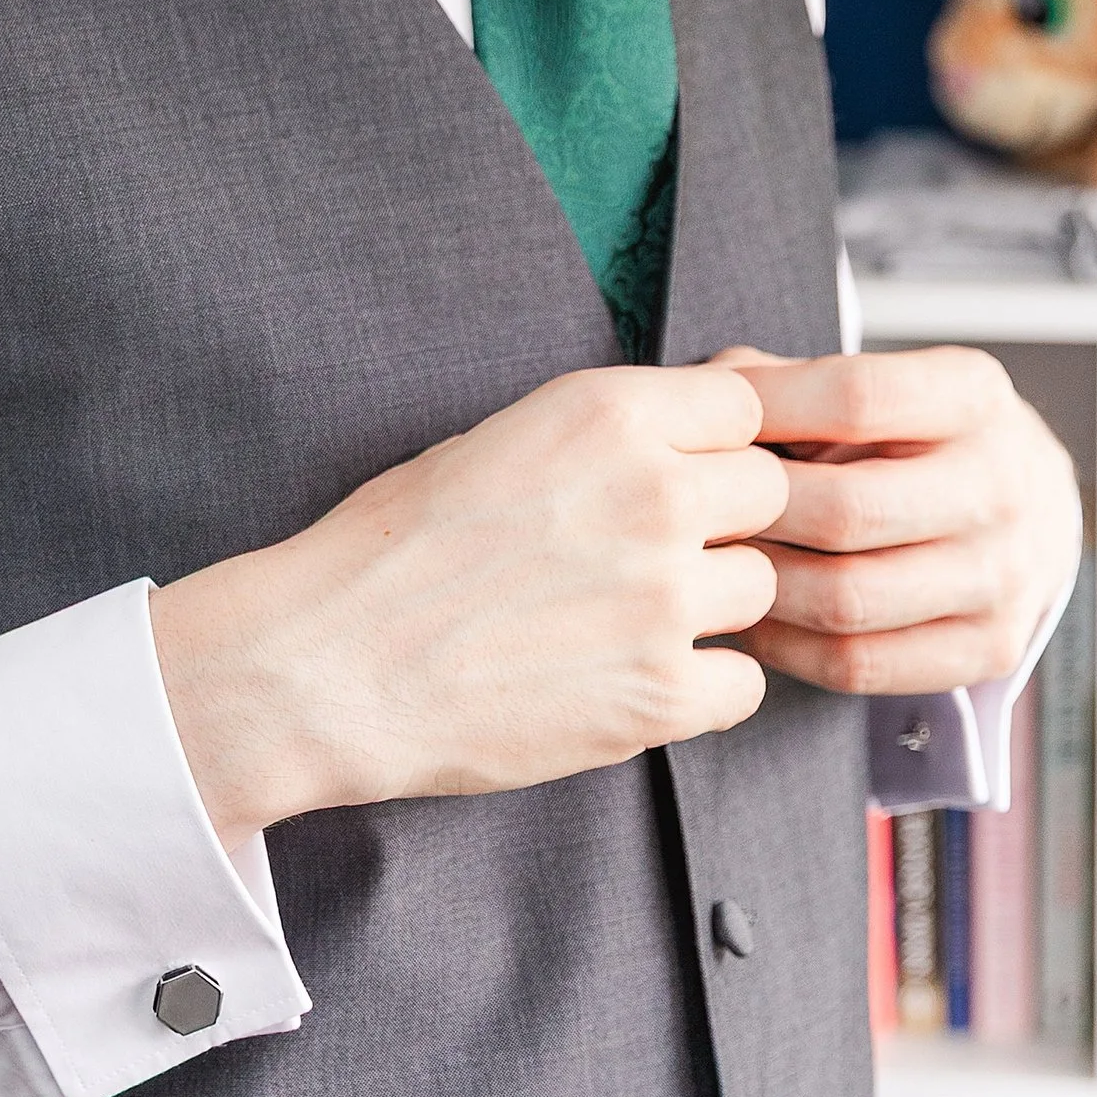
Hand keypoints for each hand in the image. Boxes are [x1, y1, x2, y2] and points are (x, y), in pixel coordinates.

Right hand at [149, 364, 787, 837]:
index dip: (722, 441)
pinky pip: (746, 685)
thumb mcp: (499, 441)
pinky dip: (702, 690)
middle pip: (770, 493)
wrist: (327, 665)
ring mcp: (662, 597)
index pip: (743, 401)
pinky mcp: (659, 695)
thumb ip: (608, 434)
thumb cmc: (392, 550)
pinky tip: (632, 678)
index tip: (693, 472)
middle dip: (727, 522)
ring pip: (762, 590)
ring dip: (714, 608)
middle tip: (660, 555)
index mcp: (606, 413)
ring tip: (630, 621)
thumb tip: (698, 430)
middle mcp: (650, 493)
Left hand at [717, 346, 1080, 697]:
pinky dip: (788, 648)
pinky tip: (754, 620)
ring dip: (760, 586)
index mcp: (974, 396)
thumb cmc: (920, 439)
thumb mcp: (879, 388)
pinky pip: (860, 666)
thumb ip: (790, 381)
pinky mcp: (990, 650)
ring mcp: (1004, 577)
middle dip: (754, 513)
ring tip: (713, 567)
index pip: (858, 398)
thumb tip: (710, 396)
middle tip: (698, 512)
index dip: (770, 409)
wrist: (1030, 509)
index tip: (714, 423)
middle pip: (848, 511)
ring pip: (847, 599)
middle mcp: (1003, 486)